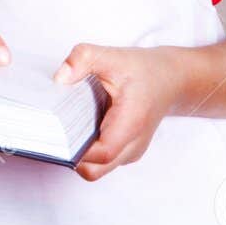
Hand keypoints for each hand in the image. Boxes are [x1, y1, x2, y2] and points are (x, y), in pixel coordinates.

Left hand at [55, 43, 182, 181]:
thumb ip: (82, 59)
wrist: (171, 79)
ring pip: (97, 168)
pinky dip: (86, 150)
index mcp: (131, 123)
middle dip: (71, 155)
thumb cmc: (143, 70)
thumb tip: (59, 78)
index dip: (75, 149)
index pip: (102, 153)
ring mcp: (130, 150)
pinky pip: (101, 161)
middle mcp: (133, 144)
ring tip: (67, 125)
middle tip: (55, 129)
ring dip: (78, 153)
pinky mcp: (125, 150)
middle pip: (95, 169)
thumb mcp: (110, 55)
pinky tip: (78, 126)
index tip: (55, 132)